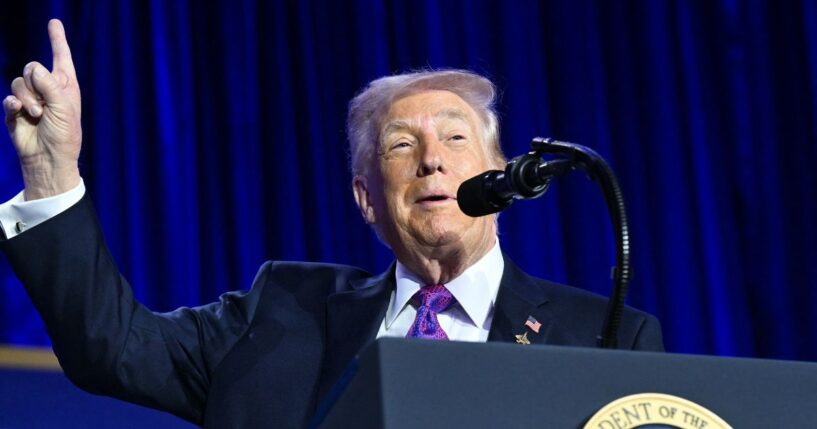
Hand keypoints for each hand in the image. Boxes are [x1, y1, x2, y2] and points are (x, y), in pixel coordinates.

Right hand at [3, 19, 81, 199]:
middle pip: (31, 67)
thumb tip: (33, 68)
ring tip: (37, 115)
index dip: (57, 39)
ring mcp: (30, 98)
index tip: (54, 22)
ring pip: (18, 82)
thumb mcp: (64, 107)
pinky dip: (14, 103)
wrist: (49, 158)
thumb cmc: (64, 135)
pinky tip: (19, 111)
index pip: (61, 57)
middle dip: (36, 85)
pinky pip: (9, 96)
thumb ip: (50, 84)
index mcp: (65, 85)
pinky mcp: (15, 110)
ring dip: (28, 99)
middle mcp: (47, 88)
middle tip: (45, 108)